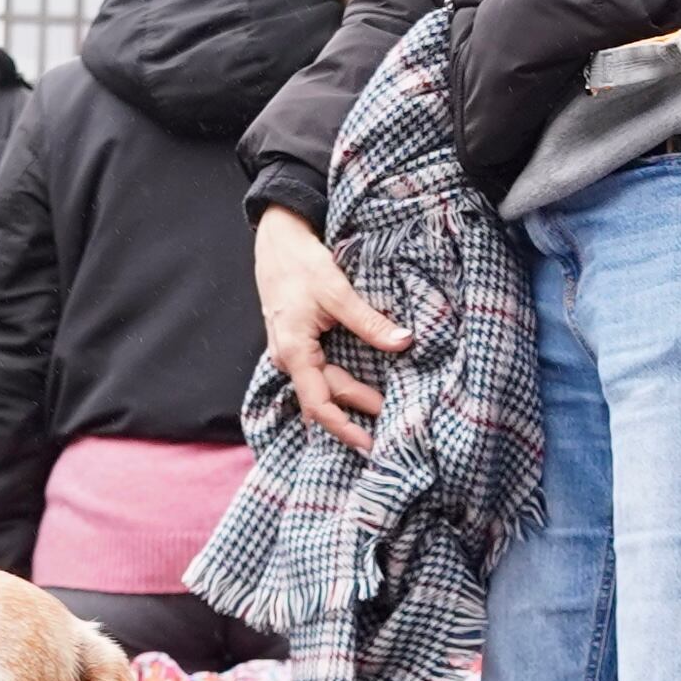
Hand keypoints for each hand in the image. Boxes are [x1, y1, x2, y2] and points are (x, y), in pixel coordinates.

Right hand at [255, 206, 406, 456]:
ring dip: (349, 399)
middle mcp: (288, 358)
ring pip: (323, 385)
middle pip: (326, 396)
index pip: (319, 403)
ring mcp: (291, 351)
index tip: (369, 442)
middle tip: (393, 424)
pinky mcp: (297, 342)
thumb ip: (369, 321)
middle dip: (356, 412)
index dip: (343, 427)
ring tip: (379, 413)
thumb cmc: (299, 262)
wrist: (276, 237)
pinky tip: (359, 388)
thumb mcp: (337, 291)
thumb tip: (404, 342)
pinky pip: (319, 372)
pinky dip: (340, 383)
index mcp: (294, 352)